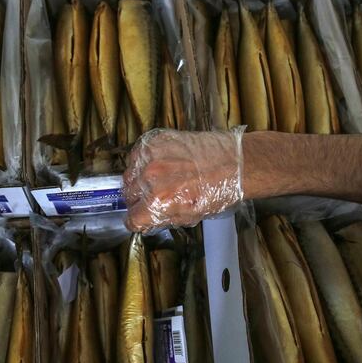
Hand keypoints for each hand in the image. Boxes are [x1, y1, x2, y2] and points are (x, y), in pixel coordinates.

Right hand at [123, 129, 243, 230]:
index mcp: (158, 202)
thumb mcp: (190, 216)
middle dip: (138, 201)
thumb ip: (164, 219)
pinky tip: (159, 165)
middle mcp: (150, 179)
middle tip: (153, 198)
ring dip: (138, 181)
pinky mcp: (155, 140)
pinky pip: (137, 155)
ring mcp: (150, 157)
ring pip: (129, 175)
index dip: (137, 222)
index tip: (140, 219)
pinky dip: (143, 161)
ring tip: (157, 180)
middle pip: (128, 196)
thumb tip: (148, 221)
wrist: (234, 163)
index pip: (132, 219)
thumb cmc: (218, 191)